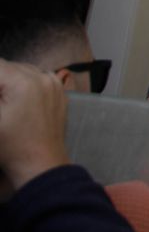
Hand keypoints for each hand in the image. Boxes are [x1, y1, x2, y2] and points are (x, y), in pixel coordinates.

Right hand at [0, 59, 69, 189]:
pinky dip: (25, 86)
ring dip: (9, 82)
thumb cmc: (12, 146)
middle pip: (9, 67)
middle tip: (1, 105)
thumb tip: (0, 85)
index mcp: (25, 82)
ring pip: (23, 71)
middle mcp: (43, 78)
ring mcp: (54, 84)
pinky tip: (17, 104)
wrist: (40, 163)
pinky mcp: (59, 92)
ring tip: (6, 105)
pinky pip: (38, 80)